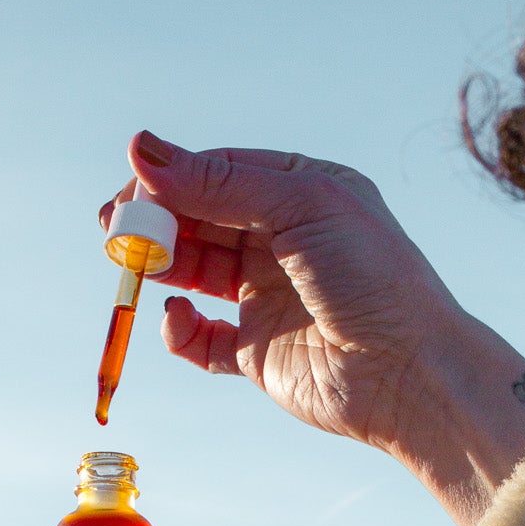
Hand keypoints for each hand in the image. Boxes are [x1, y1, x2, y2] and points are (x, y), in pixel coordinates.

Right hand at [104, 132, 524, 525]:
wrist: (409, 373)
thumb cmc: (373, 279)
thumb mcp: (301, 209)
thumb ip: (220, 183)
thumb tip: (144, 151)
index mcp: (302, 194)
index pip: (221, 173)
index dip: (173, 176)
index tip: (132, 184)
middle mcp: (283, 242)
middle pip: (200, 219)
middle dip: (156, 220)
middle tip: (115, 227)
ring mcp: (268, 297)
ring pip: (193, 272)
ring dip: (160, 266)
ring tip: (134, 264)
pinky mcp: (258, 352)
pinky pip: (201, 339)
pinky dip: (179, 329)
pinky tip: (175, 317)